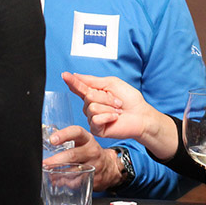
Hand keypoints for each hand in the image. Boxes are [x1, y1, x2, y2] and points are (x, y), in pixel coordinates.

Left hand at [43, 125, 122, 190]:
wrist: (109, 167)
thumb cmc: (90, 152)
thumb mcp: (83, 142)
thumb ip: (68, 140)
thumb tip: (46, 143)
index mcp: (88, 139)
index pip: (77, 132)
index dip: (64, 135)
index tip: (52, 140)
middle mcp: (92, 151)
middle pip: (73, 155)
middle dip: (56, 160)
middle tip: (45, 163)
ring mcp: (94, 166)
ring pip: (73, 171)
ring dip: (58, 174)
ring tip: (47, 173)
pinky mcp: (93, 178)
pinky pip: (76, 182)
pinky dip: (64, 182)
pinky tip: (57, 181)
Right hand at [62, 72, 178, 160]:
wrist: (141, 115)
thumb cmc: (129, 99)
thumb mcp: (111, 83)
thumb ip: (92, 80)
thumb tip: (76, 75)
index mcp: (93, 94)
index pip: (79, 87)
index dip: (72, 81)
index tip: (64, 75)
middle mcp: (90, 106)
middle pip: (88, 96)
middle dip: (106, 97)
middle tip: (117, 102)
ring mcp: (92, 118)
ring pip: (92, 107)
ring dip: (109, 106)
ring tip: (118, 110)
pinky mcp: (96, 129)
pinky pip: (96, 119)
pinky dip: (108, 116)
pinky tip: (115, 118)